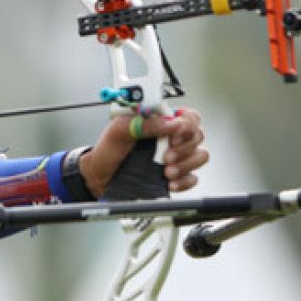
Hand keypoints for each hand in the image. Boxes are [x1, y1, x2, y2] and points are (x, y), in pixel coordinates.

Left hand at [80, 108, 208, 197]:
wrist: (100, 175)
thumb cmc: (109, 149)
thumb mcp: (120, 130)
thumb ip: (145, 123)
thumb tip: (172, 123)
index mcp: (160, 121)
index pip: (189, 116)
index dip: (188, 125)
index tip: (174, 137)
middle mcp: (171, 137)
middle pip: (198, 136)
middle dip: (184, 148)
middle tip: (166, 157)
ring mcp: (175, 156)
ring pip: (200, 156)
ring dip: (186, 165)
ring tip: (166, 172)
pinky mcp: (175, 175)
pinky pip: (193, 178)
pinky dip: (184, 181)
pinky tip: (170, 183)